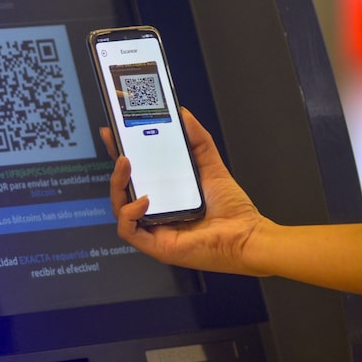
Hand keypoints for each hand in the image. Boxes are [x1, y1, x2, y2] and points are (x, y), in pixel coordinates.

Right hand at [101, 108, 267, 275]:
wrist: (247, 235)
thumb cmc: (231, 209)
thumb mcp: (211, 166)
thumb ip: (197, 140)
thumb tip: (183, 115)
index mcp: (163, 195)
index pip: (134, 174)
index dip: (121, 154)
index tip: (114, 133)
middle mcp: (155, 212)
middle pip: (122, 190)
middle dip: (115, 166)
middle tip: (118, 145)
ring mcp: (153, 229)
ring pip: (119, 208)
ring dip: (117, 185)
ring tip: (126, 165)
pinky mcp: (155, 246)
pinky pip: (128, 230)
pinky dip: (129, 213)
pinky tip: (144, 200)